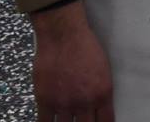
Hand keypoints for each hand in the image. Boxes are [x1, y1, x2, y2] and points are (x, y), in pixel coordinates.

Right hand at [31, 0, 113, 121]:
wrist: (63, 36)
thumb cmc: (85, 47)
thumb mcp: (104, 70)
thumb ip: (100, 92)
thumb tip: (98, 107)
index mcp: (102, 94)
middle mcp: (84, 103)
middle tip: (82, 121)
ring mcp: (63, 103)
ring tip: (68, 120)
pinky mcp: (45, 101)